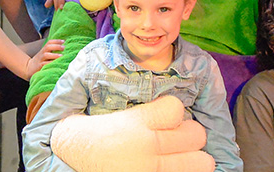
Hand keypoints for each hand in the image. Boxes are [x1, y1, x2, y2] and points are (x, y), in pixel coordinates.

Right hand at [23, 39, 63, 78]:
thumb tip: (63, 47)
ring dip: (54, 55)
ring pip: (46, 55)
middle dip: (56, 46)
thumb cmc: (40, 61)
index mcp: (43, 50)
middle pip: (48, 47)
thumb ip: (51, 51)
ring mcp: (40, 60)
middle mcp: (41, 53)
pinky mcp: (39, 66)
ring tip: (61, 56)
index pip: (49, 42)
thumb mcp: (44, 54)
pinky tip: (56, 64)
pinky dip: (50, 64)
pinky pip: (44, 64)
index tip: (63, 41)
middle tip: (64, 47)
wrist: (28, 68)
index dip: (56, 41)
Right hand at [50, 95, 214, 171]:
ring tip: (180, 158)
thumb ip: (147, 110)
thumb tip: (177, 108)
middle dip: (190, 135)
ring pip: (202, 162)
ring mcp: (151, 169)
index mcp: (137, 122)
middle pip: (197, 134)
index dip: (173, 112)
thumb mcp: (117, 114)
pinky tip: (171, 168)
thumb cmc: (94, 136)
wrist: (71, 160)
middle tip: (177, 139)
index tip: (166, 117)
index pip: (177, 108)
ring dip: (194, 158)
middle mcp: (148, 146)